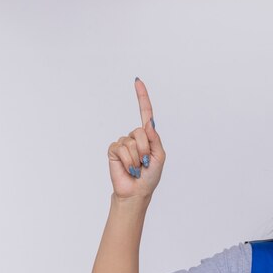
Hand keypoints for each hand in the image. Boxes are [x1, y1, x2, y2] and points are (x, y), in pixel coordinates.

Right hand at [107, 78, 165, 199]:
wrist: (137, 191)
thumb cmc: (150, 176)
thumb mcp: (160, 156)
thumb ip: (155, 139)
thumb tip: (149, 122)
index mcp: (148, 136)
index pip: (145, 113)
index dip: (142, 97)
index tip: (137, 81)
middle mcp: (134, 137)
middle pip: (140, 131)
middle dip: (145, 149)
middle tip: (145, 163)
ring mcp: (123, 142)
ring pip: (131, 142)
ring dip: (137, 159)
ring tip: (137, 168)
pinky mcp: (113, 150)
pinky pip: (120, 148)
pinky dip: (127, 161)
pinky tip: (128, 168)